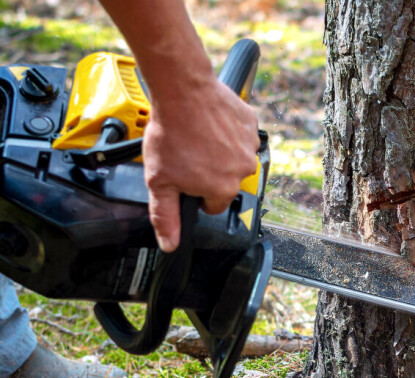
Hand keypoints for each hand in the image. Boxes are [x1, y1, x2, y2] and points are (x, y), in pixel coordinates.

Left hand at [142, 76, 259, 251]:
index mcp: (222, 189)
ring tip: (198, 136)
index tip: (185, 175)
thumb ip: (165, 216)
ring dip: (220, 151)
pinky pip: (242, 135)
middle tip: (188, 152)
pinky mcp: (251, 125)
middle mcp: (242, 171)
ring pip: (235, 158)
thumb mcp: (159, 181)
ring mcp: (249, 146)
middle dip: (210, 171)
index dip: (196, 192)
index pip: (213, 204)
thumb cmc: (170, 133)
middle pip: (226, 181)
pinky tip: (210, 124)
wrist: (182, 91)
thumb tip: (170, 245)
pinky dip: (229, 132)